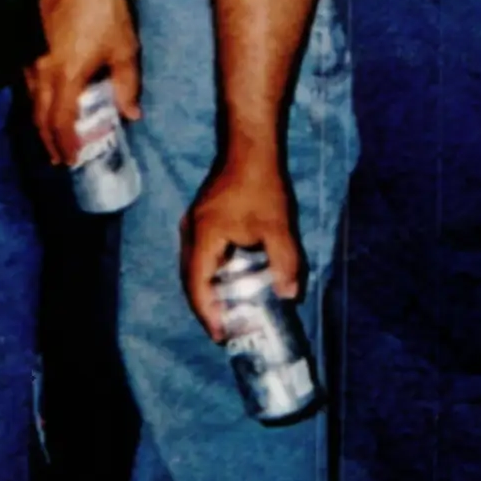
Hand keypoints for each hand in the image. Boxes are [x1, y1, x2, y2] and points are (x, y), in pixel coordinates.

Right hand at [25, 0, 140, 163]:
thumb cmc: (104, 8)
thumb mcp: (124, 49)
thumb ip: (126, 85)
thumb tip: (131, 114)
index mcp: (66, 77)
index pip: (61, 123)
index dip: (66, 145)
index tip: (72, 161)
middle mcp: (42, 71)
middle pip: (39, 117)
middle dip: (49, 141)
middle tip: (60, 159)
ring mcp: (31, 57)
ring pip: (31, 101)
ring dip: (41, 122)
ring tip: (52, 137)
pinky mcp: (28, 44)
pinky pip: (28, 84)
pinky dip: (36, 101)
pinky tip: (46, 102)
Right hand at [180, 155, 300, 341]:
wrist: (249, 145)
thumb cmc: (260, 184)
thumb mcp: (277, 226)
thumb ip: (284, 262)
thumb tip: (290, 294)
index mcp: (202, 237)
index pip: (197, 286)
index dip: (207, 314)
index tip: (221, 335)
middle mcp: (190, 233)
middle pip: (190, 279)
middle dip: (206, 307)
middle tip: (226, 328)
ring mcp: (194, 223)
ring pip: (194, 267)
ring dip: (208, 290)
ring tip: (228, 310)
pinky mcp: (203, 217)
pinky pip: (200, 254)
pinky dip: (211, 273)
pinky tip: (230, 279)